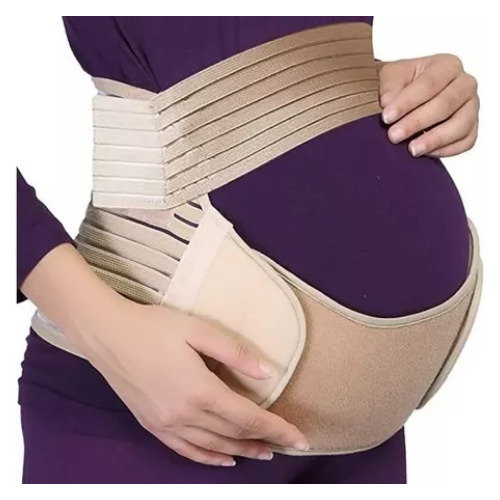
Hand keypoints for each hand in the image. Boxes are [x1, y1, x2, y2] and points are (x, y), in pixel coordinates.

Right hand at [83, 296, 308, 466]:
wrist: (107, 334)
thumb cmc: (154, 327)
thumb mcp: (198, 330)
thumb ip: (235, 353)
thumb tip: (268, 372)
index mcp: (200, 390)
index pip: (248, 417)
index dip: (277, 429)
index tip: (300, 438)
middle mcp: (185, 414)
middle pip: (233, 434)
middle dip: (264, 441)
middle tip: (286, 444)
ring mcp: (166, 424)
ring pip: (212, 446)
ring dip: (241, 451)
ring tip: (262, 453)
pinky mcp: (152, 424)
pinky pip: (185, 450)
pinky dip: (208, 458)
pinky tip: (222, 459)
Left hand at [378, 54, 478, 156]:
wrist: (407, 96)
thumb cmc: (402, 83)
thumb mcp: (391, 76)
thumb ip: (389, 86)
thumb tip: (388, 102)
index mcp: (447, 65)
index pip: (429, 84)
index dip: (407, 102)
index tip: (386, 117)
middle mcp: (465, 84)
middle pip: (444, 105)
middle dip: (416, 122)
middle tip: (394, 136)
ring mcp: (471, 107)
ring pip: (460, 125)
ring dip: (434, 139)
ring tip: (412, 149)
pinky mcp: (470, 128)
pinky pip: (465, 142)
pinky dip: (446, 149)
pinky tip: (425, 153)